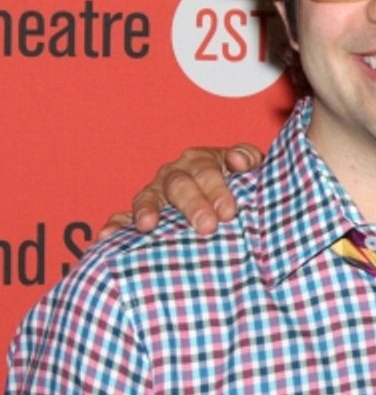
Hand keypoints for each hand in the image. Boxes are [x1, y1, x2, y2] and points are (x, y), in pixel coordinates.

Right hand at [97, 144, 263, 239]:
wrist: (229, 200)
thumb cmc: (241, 184)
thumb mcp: (249, 167)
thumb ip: (248, 158)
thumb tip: (239, 161)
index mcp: (202, 161)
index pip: (207, 171)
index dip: (216, 189)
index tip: (228, 212)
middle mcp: (175, 174)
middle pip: (180, 185)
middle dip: (192, 205)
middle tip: (207, 226)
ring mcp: (155, 193)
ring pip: (148, 198)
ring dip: (147, 210)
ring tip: (149, 225)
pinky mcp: (141, 213)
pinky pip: (122, 217)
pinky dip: (115, 225)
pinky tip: (106, 236)